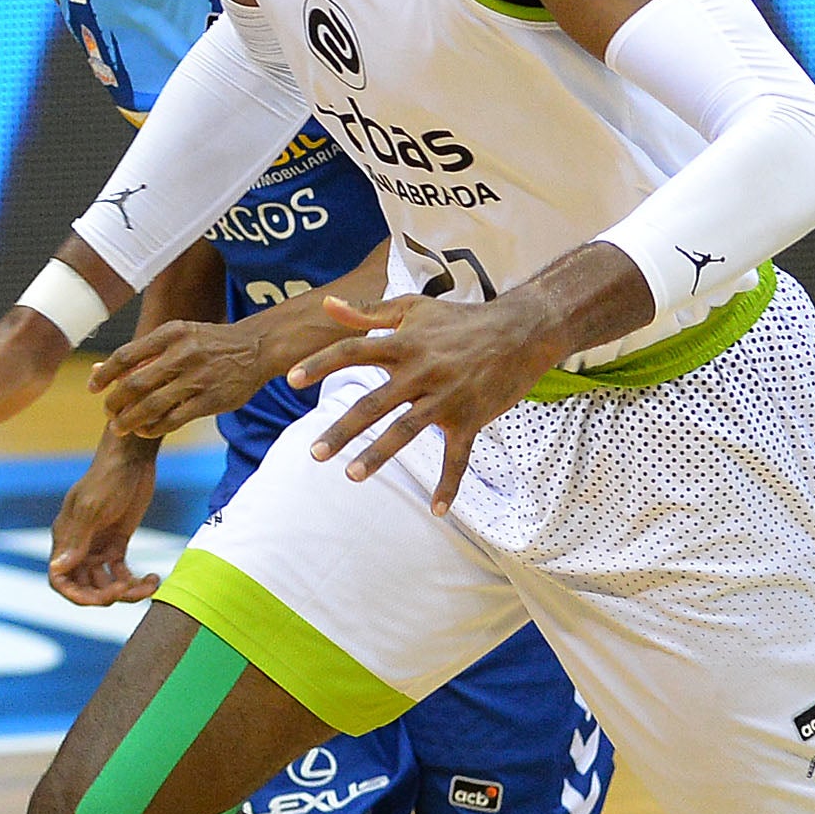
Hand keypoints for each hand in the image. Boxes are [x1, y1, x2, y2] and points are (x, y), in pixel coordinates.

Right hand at [47, 433, 162, 605]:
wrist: (132, 458)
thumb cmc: (108, 478)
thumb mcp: (92, 509)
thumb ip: (77, 540)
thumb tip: (58, 568)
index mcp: (66, 538)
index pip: (60, 577)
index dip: (75, 595)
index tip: (101, 599)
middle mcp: (79, 545)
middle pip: (84, 585)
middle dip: (104, 595)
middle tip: (126, 590)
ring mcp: (98, 545)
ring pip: (105, 583)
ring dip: (125, 591)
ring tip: (147, 586)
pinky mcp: (117, 542)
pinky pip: (122, 573)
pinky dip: (136, 581)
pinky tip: (153, 578)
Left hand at [93, 314, 277, 439]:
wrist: (256, 348)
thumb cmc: (207, 343)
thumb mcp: (176, 336)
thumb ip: (140, 354)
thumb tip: (96, 369)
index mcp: (170, 334)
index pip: (125, 356)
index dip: (104, 375)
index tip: (93, 388)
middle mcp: (182, 354)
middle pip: (134, 384)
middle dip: (114, 402)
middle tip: (107, 412)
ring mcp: (197, 379)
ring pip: (150, 406)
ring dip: (129, 420)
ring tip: (119, 427)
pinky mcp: (210, 401)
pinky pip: (172, 420)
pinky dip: (153, 428)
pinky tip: (144, 429)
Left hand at [286, 292, 563, 511]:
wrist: (523, 330)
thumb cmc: (462, 318)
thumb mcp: (413, 307)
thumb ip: (367, 312)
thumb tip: (326, 303)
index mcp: (404, 344)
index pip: (354, 351)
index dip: (321, 363)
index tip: (290, 380)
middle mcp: (422, 371)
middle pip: (374, 402)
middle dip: (343, 429)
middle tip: (315, 454)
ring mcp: (447, 398)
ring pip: (407, 430)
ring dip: (379, 455)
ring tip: (351, 475)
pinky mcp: (471, 418)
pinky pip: (458, 456)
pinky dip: (449, 484)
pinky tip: (437, 510)